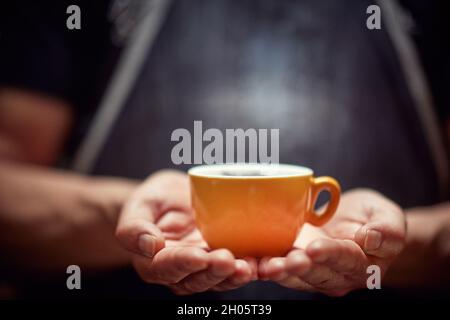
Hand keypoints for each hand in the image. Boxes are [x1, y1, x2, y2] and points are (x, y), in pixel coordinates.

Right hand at [115, 170, 256, 294]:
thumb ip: (134, 226)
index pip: (166, 267)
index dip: (183, 263)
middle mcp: (180, 270)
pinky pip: (234, 268)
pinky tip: (261, 262)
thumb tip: (150, 245)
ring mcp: (203, 267)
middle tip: (228, 260)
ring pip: (218, 279)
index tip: (198, 255)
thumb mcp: (140, 205)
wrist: (174, 197)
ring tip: (248, 267)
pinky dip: (249, 268)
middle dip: (213, 272)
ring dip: (233, 276)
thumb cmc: (153, 200)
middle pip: (196, 279)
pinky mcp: (221, 258)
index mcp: (154, 261)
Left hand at [258, 189, 405, 295]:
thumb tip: (373, 237)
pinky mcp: (296, 263)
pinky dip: (266, 266)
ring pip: (296, 276)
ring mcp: (314, 271)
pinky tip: (253, 262)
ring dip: (280, 271)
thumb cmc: (374, 218)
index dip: (330, 254)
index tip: (315, 248)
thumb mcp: (388, 217)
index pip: (346, 259)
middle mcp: (336, 274)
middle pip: (317, 273)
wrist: (357, 223)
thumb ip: (387, 230)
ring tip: (266, 266)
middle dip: (300, 267)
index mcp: (362, 264)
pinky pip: (281, 267)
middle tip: (286, 260)